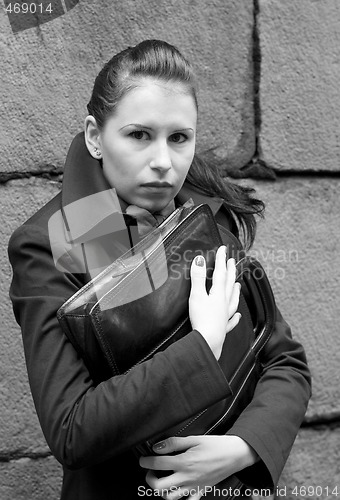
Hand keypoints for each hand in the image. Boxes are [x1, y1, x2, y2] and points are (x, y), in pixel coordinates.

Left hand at [139, 435, 258, 499]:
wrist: (235, 454)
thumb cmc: (216, 445)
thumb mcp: (194, 439)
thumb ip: (174, 443)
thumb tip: (157, 447)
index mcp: (185, 462)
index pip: (157, 464)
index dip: (145, 461)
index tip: (143, 458)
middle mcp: (187, 477)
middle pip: (159, 487)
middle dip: (149, 478)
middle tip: (150, 470)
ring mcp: (194, 487)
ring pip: (170, 498)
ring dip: (161, 490)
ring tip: (161, 479)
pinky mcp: (200, 492)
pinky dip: (180, 498)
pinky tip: (177, 490)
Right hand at [189, 246, 240, 358]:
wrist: (208, 341)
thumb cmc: (202, 319)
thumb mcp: (196, 295)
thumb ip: (198, 278)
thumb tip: (199, 260)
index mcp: (218, 294)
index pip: (221, 273)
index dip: (221, 260)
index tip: (223, 249)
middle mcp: (224, 303)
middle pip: (229, 284)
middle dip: (230, 271)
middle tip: (232, 261)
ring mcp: (225, 315)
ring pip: (233, 300)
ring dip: (236, 290)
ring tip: (238, 285)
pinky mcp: (223, 327)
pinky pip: (231, 320)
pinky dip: (235, 316)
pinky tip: (237, 315)